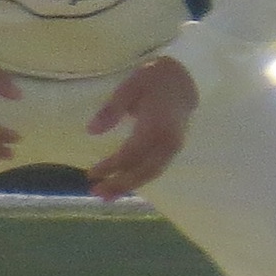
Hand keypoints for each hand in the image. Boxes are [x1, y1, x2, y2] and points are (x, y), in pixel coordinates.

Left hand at [83, 55, 196, 199]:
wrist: (184, 78)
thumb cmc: (153, 79)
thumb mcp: (129, 86)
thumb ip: (112, 109)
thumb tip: (91, 131)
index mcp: (157, 126)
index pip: (131, 154)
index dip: (112, 166)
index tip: (91, 174)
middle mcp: (169, 141)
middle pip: (144, 170)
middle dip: (121, 184)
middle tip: (97, 194)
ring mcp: (174, 146)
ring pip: (152, 173)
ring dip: (130, 185)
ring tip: (107, 196)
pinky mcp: (174, 148)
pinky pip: (156, 168)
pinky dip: (140, 178)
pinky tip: (124, 184)